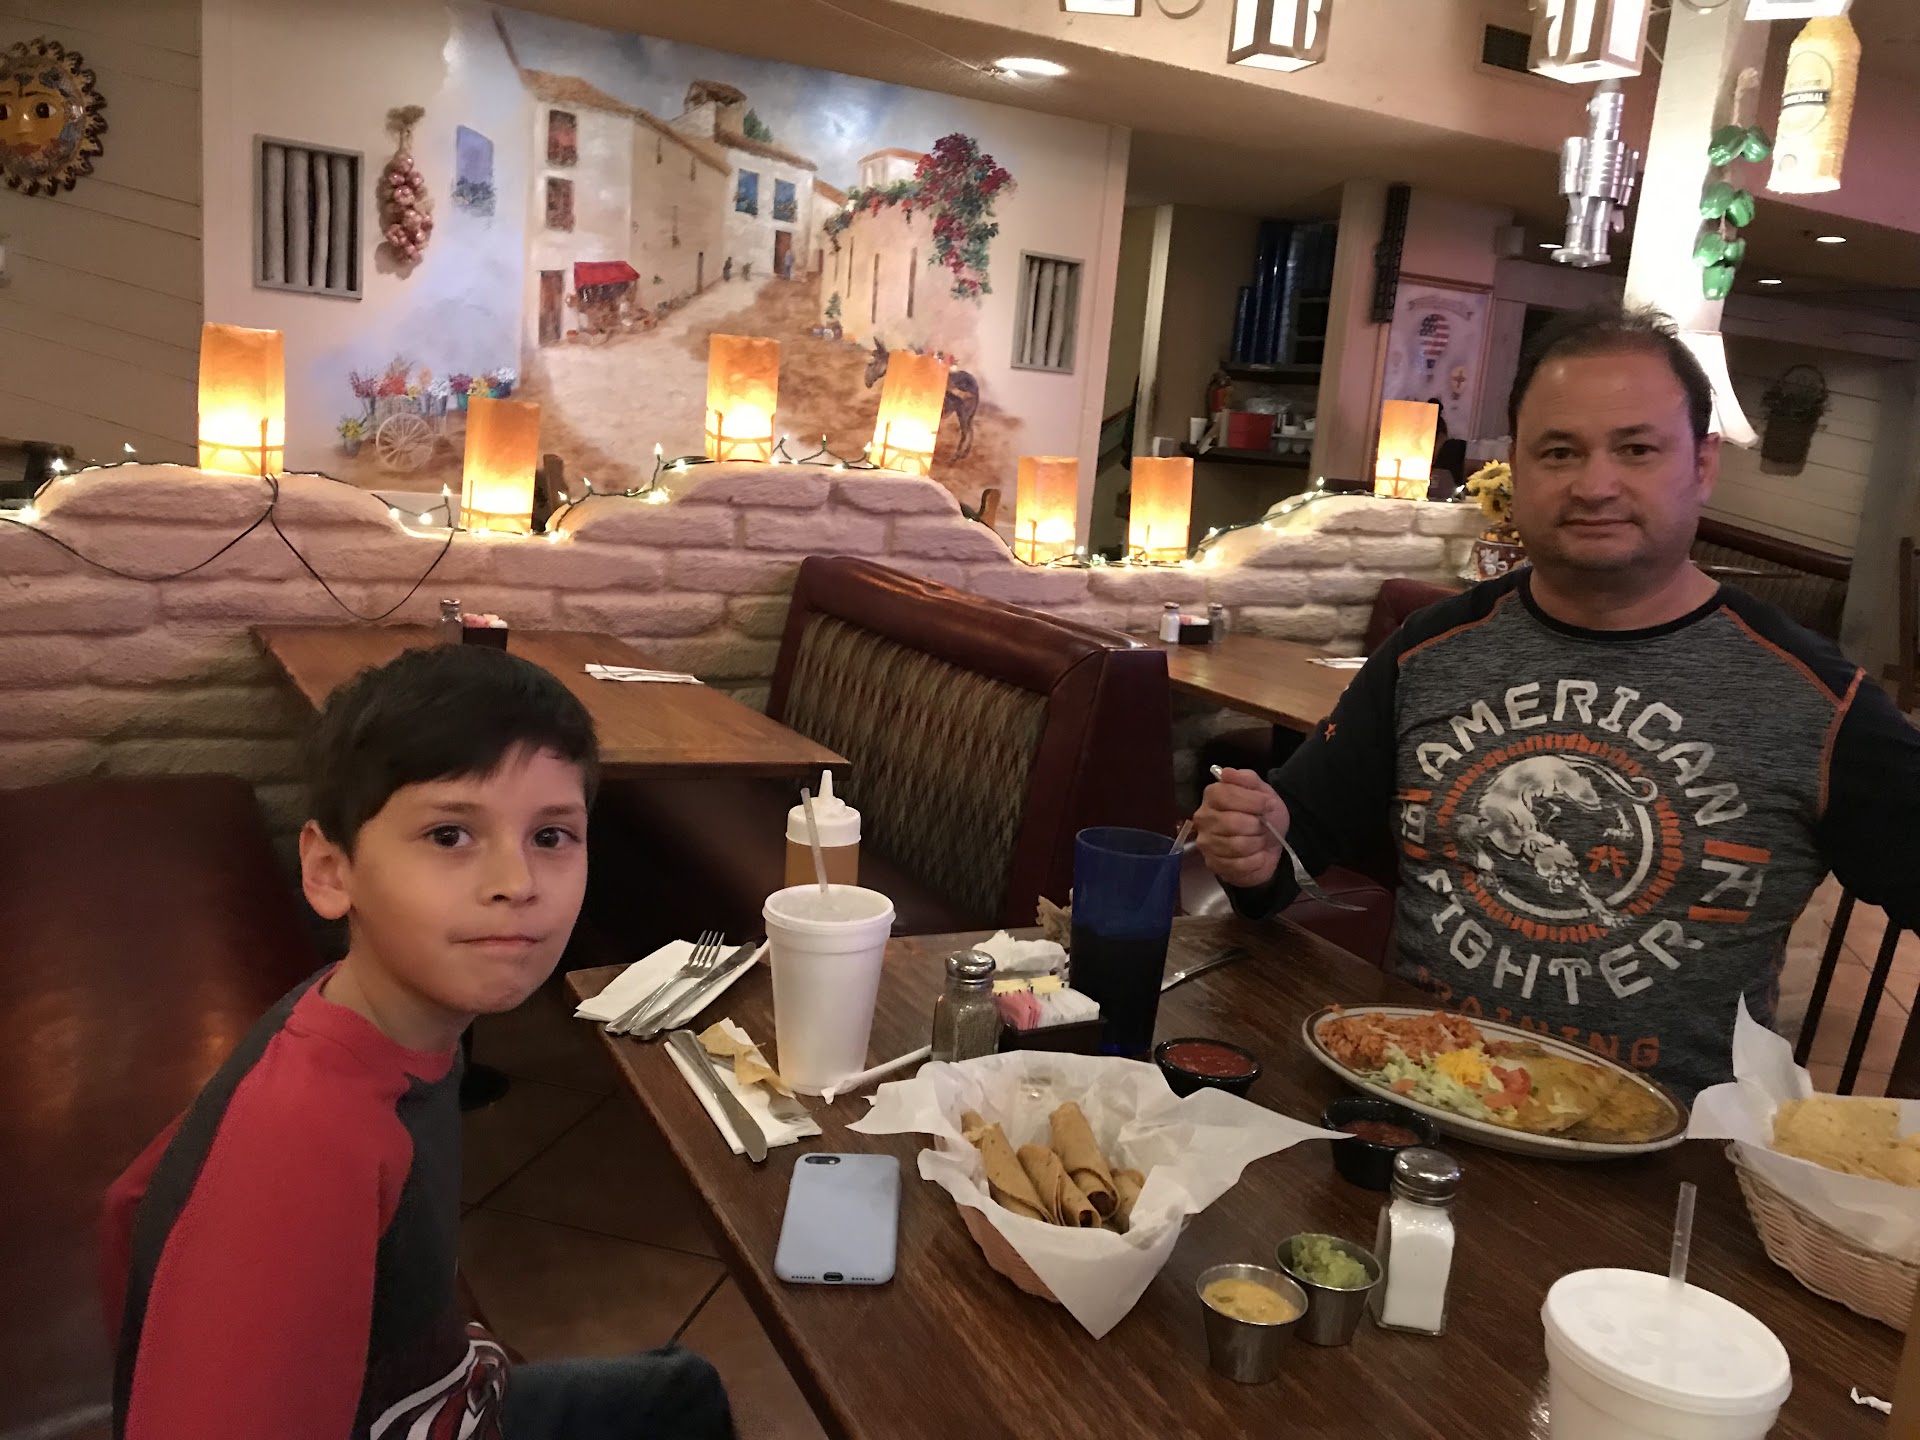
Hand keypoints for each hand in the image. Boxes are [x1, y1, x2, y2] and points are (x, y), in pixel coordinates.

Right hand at [1195, 768, 1289, 889]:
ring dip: (1257, 843)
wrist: (1270, 843)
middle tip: (1263, 826)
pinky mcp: (1214, 864)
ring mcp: (1206, 844)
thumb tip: (1225, 772)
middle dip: (1257, 826)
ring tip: (1260, 840)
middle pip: (1232, 823)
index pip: (1225, 795)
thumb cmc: (1262, 814)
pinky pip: (1240, 864)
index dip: (1252, 801)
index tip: (1268, 805)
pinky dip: (1256, 860)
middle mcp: (1203, 819)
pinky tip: (1257, 854)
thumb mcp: (1262, 791)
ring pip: (1237, 845)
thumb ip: (1247, 779)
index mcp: (1212, 796)